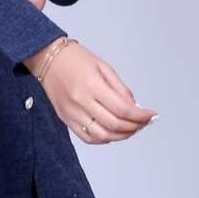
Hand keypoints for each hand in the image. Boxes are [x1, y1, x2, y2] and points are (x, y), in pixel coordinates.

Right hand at [24, 37, 157, 142]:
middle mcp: (80, 101)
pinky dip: (104, 139)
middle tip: (144, 123)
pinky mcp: (66, 119)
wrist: (47, 58)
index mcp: (91, 85)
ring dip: (121, 136)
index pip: (122, 109)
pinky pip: (87, 137)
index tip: (151, 115)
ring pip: (102, 135)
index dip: (141, 116)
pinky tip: (113, 132)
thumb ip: (120, 89)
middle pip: (114, 124)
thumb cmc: (75, 58)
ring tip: (131, 129)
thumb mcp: (104, 66)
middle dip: (134, 126)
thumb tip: (135, 107)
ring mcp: (72, 113)